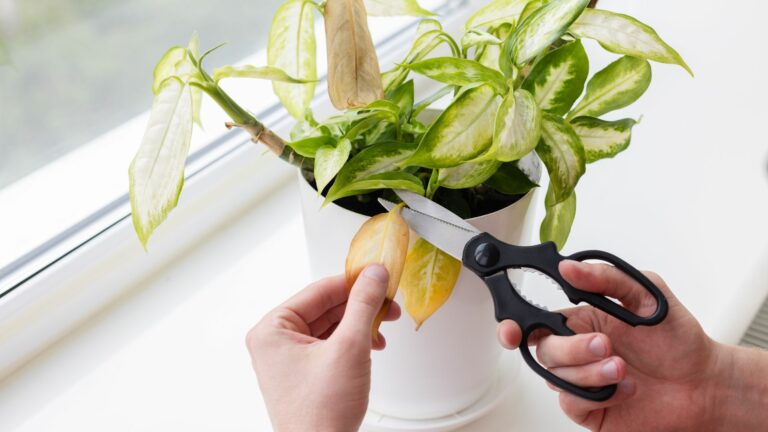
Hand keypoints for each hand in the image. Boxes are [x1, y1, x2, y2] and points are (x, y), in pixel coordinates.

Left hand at [246, 265, 398, 431]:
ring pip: (331, 326)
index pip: (318, 291)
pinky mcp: (304, 374)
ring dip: (360, 324)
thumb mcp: (349, 347)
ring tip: (384, 325)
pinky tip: (372, 345)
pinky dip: (354, 342)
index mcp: (272, 330)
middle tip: (388, 301)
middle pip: (325, 307)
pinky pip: (330, 345)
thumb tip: (373, 275)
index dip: (353, 281)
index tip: (378, 274)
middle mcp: (275, 343)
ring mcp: (289, 360)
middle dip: (361, 305)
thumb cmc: (320, 414)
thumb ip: (364, 304)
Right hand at [497, 260, 721, 430]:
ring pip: (557, 377)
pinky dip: (599, 394)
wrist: (704, 386)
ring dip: (591, 373)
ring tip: (624, 368)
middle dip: (571, 349)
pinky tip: (626, 388)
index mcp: (581, 319)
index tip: (512, 331)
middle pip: (543, 349)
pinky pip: (573, 403)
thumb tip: (569, 268)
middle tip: (605, 345)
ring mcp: (581, 380)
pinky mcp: (590, 408)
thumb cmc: (678, 341)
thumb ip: (607, 278)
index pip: (533, 320)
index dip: (513, 326)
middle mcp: (576, 350)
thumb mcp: (647, 295)